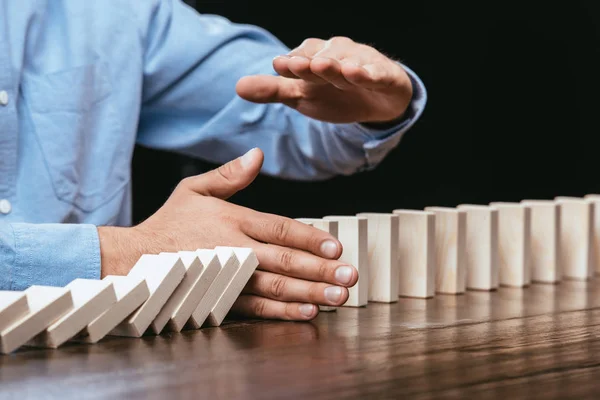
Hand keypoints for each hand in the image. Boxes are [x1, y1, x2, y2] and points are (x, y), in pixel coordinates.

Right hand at [98, 148, 357, 320]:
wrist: (135, 260)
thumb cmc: (169, 224)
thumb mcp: (193, 189)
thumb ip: (229, 174)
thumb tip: (257, 154)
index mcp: (232, 221)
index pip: (280, 228)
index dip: (310, 239)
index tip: (336, 247)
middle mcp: (235, 250)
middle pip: (285, 261)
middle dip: (321, 270)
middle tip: (350, 277)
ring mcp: (229, 279)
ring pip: (276, 288)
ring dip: (311, 293)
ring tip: (338, 298)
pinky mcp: (221, 300)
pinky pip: (257, 309)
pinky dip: (283, 312)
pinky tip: (307, 313)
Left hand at [235, 36, 412, 123]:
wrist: (376, 99)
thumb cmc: (334, 92)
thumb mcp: (301, 94)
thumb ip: (272, 90)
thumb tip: (238, 87)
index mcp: (313, 57)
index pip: (300, 59)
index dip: (291, 64)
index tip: (279, 67)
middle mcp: (336, 54)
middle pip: (322, 59)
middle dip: (312, 63)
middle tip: (299, 66)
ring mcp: (360, 62)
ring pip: (348, 63)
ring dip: (339, 66)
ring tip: (331, 69)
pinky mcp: (383, 74)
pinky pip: (376, 73)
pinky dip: (369, 74)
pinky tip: (361, 75)